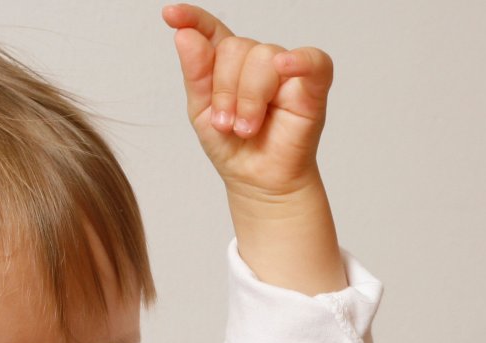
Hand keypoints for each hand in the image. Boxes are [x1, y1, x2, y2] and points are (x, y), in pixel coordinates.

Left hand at [162, 4, 332, 200]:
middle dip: (225, 90)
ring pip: (263, 57)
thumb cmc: (233, 148)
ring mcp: (286, 71)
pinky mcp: (313, 86)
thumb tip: (185, 34)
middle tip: (227, 124)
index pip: (211, 29)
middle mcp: (256, 61)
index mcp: (226, 62)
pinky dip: (300, 61)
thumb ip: (195, 73)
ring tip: (247, 128)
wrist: (258, 182)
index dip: (193, 19)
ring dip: (249, 98)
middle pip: (236, 47)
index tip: (171, 15)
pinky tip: (286, 66)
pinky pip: (313, 60)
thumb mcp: (201, 112)